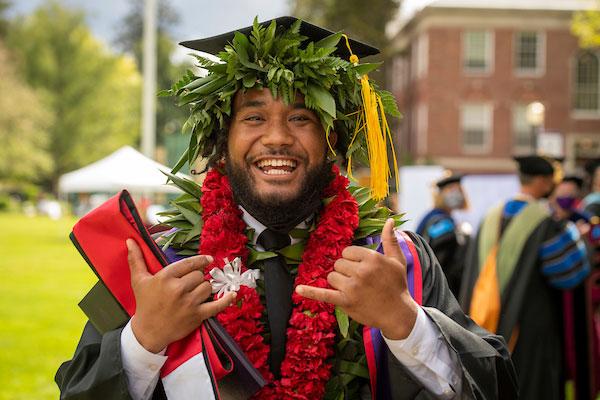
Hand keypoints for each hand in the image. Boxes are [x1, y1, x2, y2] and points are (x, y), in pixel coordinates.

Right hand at [126, 239, 235, 352]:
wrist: (148, 332)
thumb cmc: (145, 303)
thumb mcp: (139, 280)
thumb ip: (136, 259)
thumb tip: (130, 240)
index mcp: (166, 278)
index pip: (189, 263)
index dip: (200, 261)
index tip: (208, 260)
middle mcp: (178, 289)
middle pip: (199, 275)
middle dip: (197, 279)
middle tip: (190, 285)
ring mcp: (189, 303)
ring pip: (208, 287)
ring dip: (205, 289)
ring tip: (196, 293)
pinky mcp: (197, 316)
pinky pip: (217, 305)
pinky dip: (226, 300)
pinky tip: (233, 294)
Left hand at [296, 219, 417, 339]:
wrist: (398, 314)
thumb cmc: (397, 285)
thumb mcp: (397, 260)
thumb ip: (390, 240)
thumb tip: (390, 221)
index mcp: (372, 258)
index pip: (347, 252)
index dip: (352, 260)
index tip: (361, 268)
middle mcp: (361, 271)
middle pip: (338, 264)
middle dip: (346, 271)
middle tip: (360, 281)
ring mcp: (352, 287)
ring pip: (332, 277)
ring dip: (338, 283)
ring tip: (354, 289)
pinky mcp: (346, 301)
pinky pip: (324, 294)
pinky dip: (310, 292)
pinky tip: (298, 289)